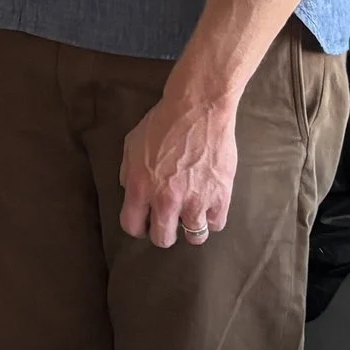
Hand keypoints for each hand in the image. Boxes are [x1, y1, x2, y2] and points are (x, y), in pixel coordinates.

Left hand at [119, 89, 238, 247]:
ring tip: (191, 215)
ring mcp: (196, 201)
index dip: (137, 226)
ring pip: (195, 237)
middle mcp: (167, 200)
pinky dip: (212, 218)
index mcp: (140, 187)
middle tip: (168, 222)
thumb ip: (129, 173)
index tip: (144, 222)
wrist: (199, 110)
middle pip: (163, 239)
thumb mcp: (132, 145)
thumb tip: (131, 192)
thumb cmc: (163, 123)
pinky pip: (217, 224)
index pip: (132, 227)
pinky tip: (208, 206)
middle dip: (163, 233)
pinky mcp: (221, 197)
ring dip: (191, 228)